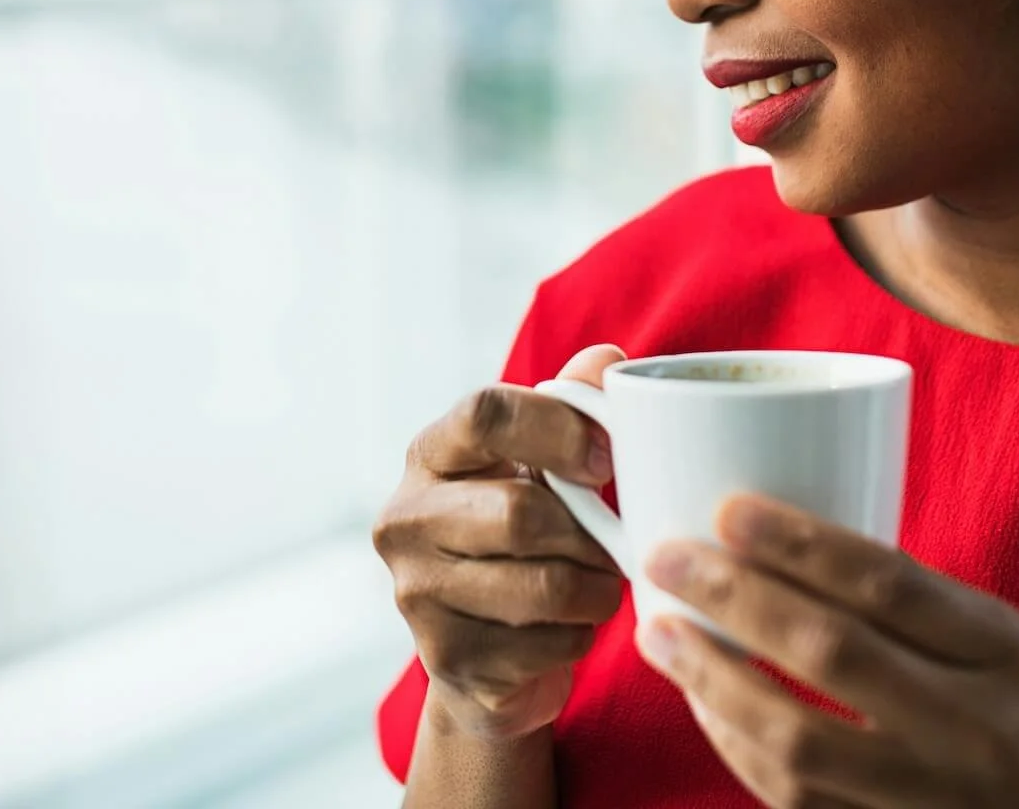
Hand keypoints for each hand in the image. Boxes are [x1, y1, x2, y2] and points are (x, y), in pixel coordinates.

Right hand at [373, 345, 628, 741]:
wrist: (486, 658)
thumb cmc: (519, 540)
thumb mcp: (538, 469)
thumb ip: (569, 409)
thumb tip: (608, 359)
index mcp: (429, 453)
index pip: (486, 414)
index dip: (560, 431)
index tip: (607, 461)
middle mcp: (405, 518)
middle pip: (521, 513)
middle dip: (589, 535)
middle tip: (613, 546)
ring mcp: (416, 592)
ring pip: (544, 586)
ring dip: (596, 590)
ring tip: (600, 584)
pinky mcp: (445, 656)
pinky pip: (546, 645)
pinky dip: (578, 638)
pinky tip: (567, 629)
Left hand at [636, 494, 1018, 808]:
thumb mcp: (1011, 649)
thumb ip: (921, 606)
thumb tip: (790, 545)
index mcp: (1004, 656)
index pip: (892, 587)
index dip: (802, 543)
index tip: (728, 507)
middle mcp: (970, 729)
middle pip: (833, 655)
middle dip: (733, 600)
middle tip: (664, 559)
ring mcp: (928, 800)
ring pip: (799, 746)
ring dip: (714, 683)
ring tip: (660, 633)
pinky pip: (795, 802)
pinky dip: (738, 749)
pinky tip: (704, 705)